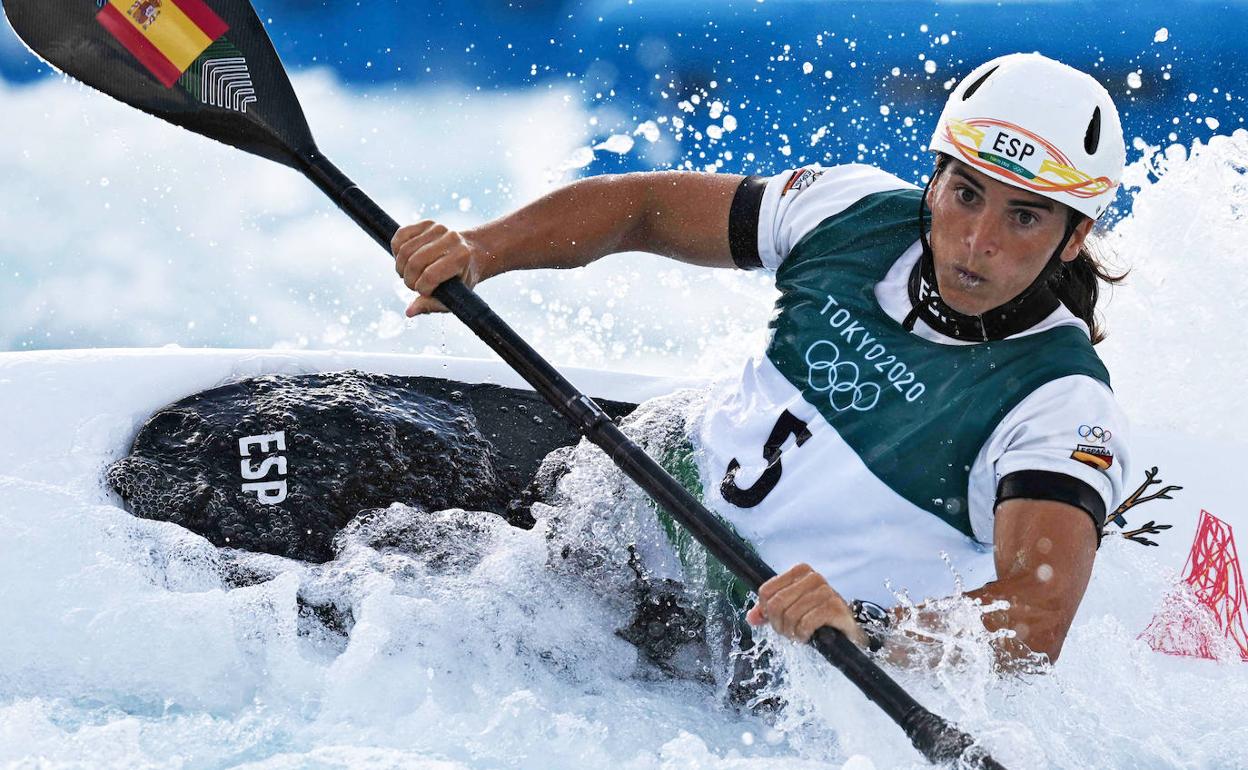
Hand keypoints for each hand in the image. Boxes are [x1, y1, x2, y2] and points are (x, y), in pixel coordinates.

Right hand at [391, 220, 486, 315]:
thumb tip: (409, 312)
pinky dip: (396, 249)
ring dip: (400, 267)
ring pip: (404, 249)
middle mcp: (451, 239)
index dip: (421, 288)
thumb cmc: (461, 279)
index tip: (424, 292)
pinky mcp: (427, 223)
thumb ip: (431, 305)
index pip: (430, 276)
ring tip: (408, 273)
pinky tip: (403, 258)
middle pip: (414, 262)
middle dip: (408, 279)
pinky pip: (400, 235)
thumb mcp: (453, 297)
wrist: (472, 254)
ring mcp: (439, 228)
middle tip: (412, 284)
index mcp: (460, 257)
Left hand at [746, 563, 867, 647]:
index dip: (767, 611)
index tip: (777, 620)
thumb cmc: (815, 617)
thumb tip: (751, 618)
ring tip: (799, 634)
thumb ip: (768, 611)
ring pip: (790, 615)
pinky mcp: (835, 608)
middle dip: (779, 624)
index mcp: (800, 571)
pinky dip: (803, 634)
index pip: (766, 591)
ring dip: (791, 632)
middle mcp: (814, 577)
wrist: (845, 630)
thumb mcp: (789, 610)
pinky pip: (806, 623)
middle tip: (788, 632)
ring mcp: (826, 591)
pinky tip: (809, 636)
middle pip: (777, 604)